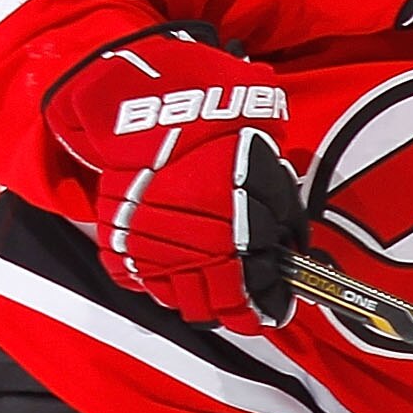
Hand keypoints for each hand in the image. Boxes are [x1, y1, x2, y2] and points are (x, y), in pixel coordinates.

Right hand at [46, 30, 304, 325]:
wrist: (149, 99)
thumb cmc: (215, 122)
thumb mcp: (266, 159)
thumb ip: (279, 207)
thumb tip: (291, 242)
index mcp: (234, 237)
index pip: (251, 296)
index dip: (265, 308)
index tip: (272, 310)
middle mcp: (192, 252)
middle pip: (211, 308)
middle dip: (230, 313)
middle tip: (241, 309)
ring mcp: (152, 250)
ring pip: (175, 300)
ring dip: (193, 299)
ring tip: (206, 290)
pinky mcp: (121, 239)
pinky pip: (138, 278)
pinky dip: (154, 279)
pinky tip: (170, 268)